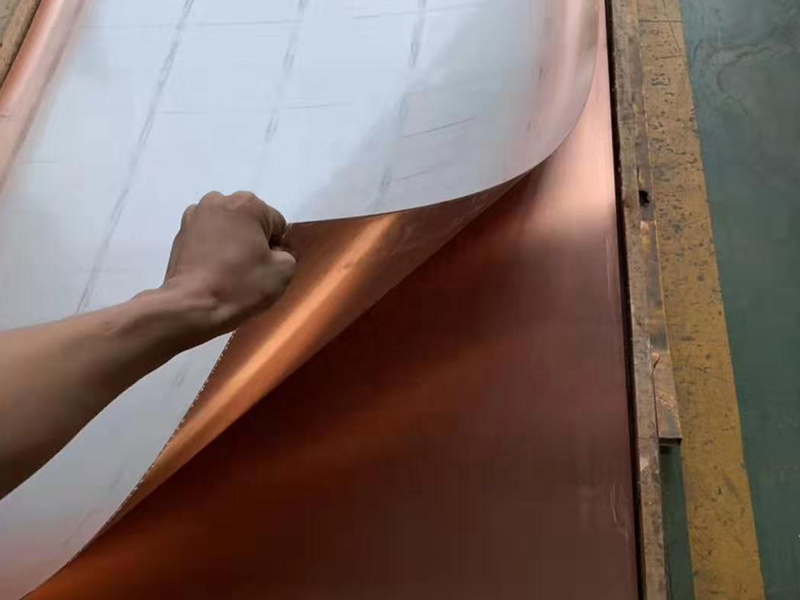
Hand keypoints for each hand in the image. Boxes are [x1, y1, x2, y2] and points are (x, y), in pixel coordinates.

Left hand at [160, 191, 295, 339]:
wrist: (191, 306)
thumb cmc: (240, 285)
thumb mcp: (284, 271)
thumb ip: (288, 253)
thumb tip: (273, 253)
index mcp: (248, 203)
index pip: (276, 224)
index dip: (277, 248)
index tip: (266, 267)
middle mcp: (218, 200)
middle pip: (249, 221)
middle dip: (252, 240)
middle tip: (248, 268)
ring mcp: (194, 215)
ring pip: (226, 227)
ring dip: (231, 241)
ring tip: (227, 269)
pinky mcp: (179, 233)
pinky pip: (207, 237)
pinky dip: (212, 248)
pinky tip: (211, 270)